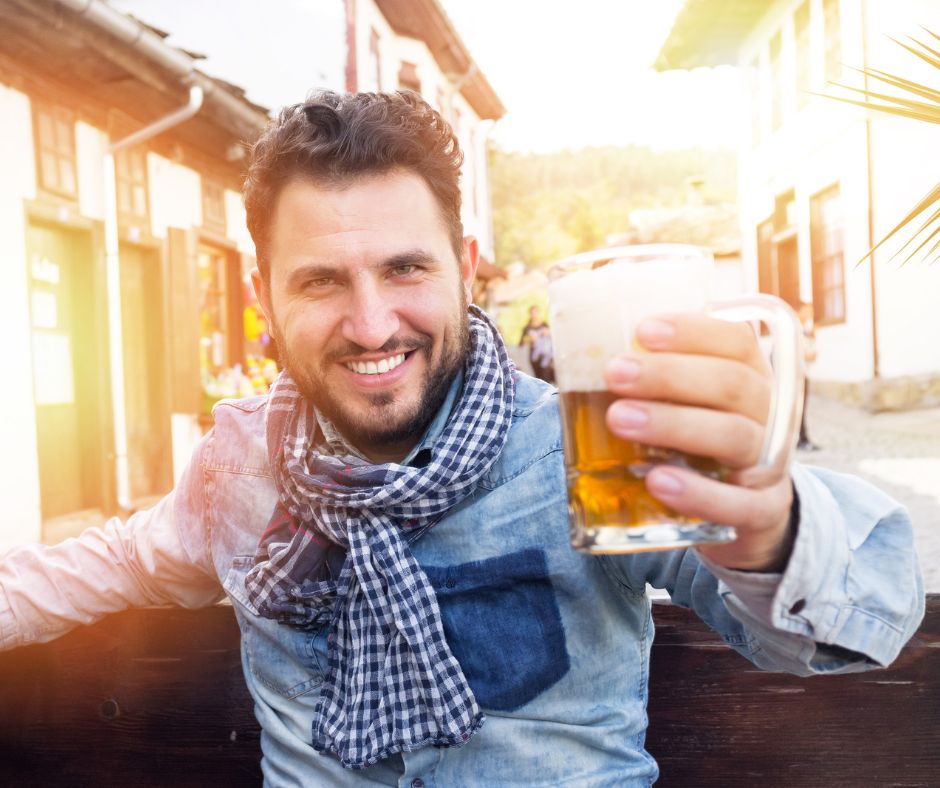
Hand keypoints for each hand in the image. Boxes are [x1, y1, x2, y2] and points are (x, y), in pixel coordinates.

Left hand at [603, 314, 795, 571]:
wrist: (752, 512)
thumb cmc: (705, 443)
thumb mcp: (692, 406)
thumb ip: (653, 383)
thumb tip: (578, 355)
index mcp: (753, 378)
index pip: (736, 343)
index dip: (694, 332)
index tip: (642, 330)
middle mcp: (770, 415)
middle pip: (732, 385)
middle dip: (669, 375)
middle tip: (614, 372)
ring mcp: (770, 464)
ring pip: (733, 436)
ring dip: (674, 425)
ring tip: (618, 419)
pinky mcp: (763, 511)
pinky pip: (740, 504)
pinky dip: (700, 494)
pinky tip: (658, 483)